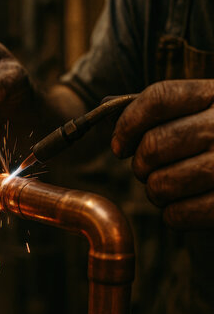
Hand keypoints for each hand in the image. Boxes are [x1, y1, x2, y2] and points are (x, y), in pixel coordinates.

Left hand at [111, 80, 213, 228]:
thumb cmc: (213, 142)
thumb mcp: (199, 113)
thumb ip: (158, 112)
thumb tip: (109, 118)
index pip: (158, 98)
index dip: (127, 124)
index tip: (118, 145)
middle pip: (152, 145)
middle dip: (140, 164)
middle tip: (148, 170)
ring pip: (160, 184)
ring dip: (155, 190)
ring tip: (170, 186)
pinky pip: (176, 214)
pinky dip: (173, 214)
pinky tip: (186, 204)